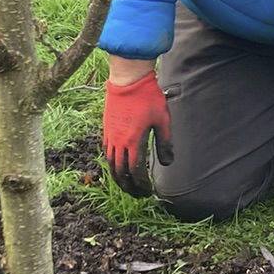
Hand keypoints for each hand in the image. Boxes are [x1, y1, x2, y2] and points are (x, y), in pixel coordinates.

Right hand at [103, 67, 172, 197]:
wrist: (128, 79)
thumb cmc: (148, 98)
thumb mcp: (162, 120)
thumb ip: (165, 143)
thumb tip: (167, 163)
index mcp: (133, 142)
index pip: (135, 171)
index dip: (141, 184)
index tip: (148, 190)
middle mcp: (119, 142)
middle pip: (120, 172)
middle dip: (129, 187)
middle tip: (138, 194)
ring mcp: (110, 135)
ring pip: (111, 164)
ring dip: (119, 178)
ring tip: (127, 185)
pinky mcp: (106, 129)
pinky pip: (107, 152)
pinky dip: (112, 164)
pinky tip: (118, 166)